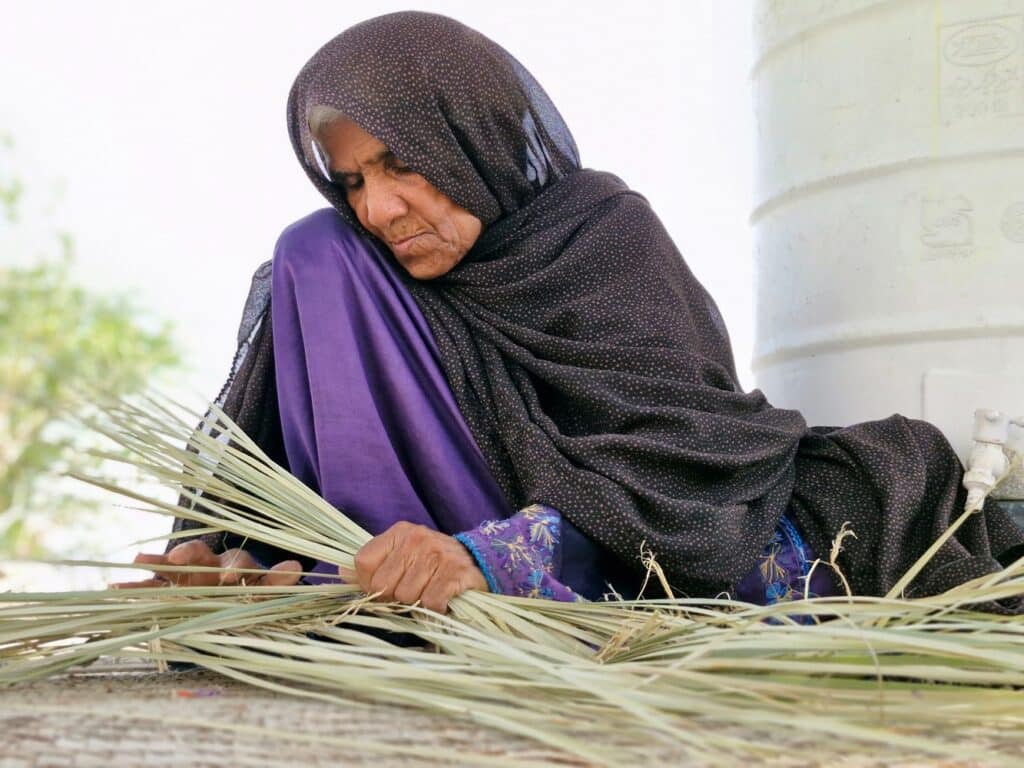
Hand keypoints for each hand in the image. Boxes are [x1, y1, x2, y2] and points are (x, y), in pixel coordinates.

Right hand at [110, 539, 301, 588]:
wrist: (230, 609)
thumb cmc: (250, 596)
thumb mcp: (266, 592)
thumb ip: (277, 583)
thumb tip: (297, 567)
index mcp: (236, 567)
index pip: (236, 561)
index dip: (232, 567)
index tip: (229, 576)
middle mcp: (209, 566)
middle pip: (198, 554)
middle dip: (188, 554)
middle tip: (178, 557)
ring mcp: (186, 578)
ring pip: (170, 566)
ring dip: (156, 562)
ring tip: (139, 559)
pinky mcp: (166, 592)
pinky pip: (148, 588)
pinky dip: (134, 587)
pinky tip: (115, 589)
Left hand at [349, 521, 487, 612]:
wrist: (478, 562)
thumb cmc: (432, 564)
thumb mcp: (401, 557)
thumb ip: (372, 565)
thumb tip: (341, 572)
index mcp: (398, 533)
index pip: (363, 562)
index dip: (367, 584)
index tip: (382, 589)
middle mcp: (417, 538)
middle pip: (382, 584)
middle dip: (393, 597)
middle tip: (410, 593)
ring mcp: (437, 553)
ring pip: (406, 596)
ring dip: (416, 603)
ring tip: (428, 593)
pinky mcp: (456, 571)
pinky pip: (430, 601)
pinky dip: (435, 608)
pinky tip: (442, 599)